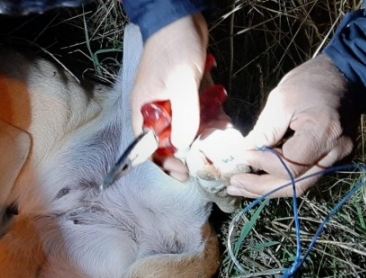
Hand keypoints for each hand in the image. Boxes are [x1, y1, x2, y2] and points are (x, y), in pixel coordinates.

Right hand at [132, 13, 208, 154]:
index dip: (163, 162)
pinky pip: (194, 115)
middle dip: (187, 150)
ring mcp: (169, 102)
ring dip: (201, 135)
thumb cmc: (173, 47)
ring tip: (219, 136)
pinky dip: (207, 119)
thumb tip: (184, 144)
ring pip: (184, 129)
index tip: (182, 171)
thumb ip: (184, 115)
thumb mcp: (182, 82)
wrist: (181, 17)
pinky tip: (222, 121)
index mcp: (143, 110)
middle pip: (167, 142)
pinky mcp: (183, 94)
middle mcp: (154, 110)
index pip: (147, 147)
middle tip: (207, 156)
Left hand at [227, 53, 358, 197]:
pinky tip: (258, 178)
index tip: (242, 155)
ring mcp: (338, 159)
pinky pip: (305, 176)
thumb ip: (264, 131)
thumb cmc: (310, 83)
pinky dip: (280, 179)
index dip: (263, 163)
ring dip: (268, 188)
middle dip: (261, 188)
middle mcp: (336, 152)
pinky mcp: (333, 160)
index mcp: (324, 132)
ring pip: (300, 185)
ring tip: (240, 186)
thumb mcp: (280, 100)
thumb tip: (245, 154)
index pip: (290, 164)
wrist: (344, 76)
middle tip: (233, 185)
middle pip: (296, 184)